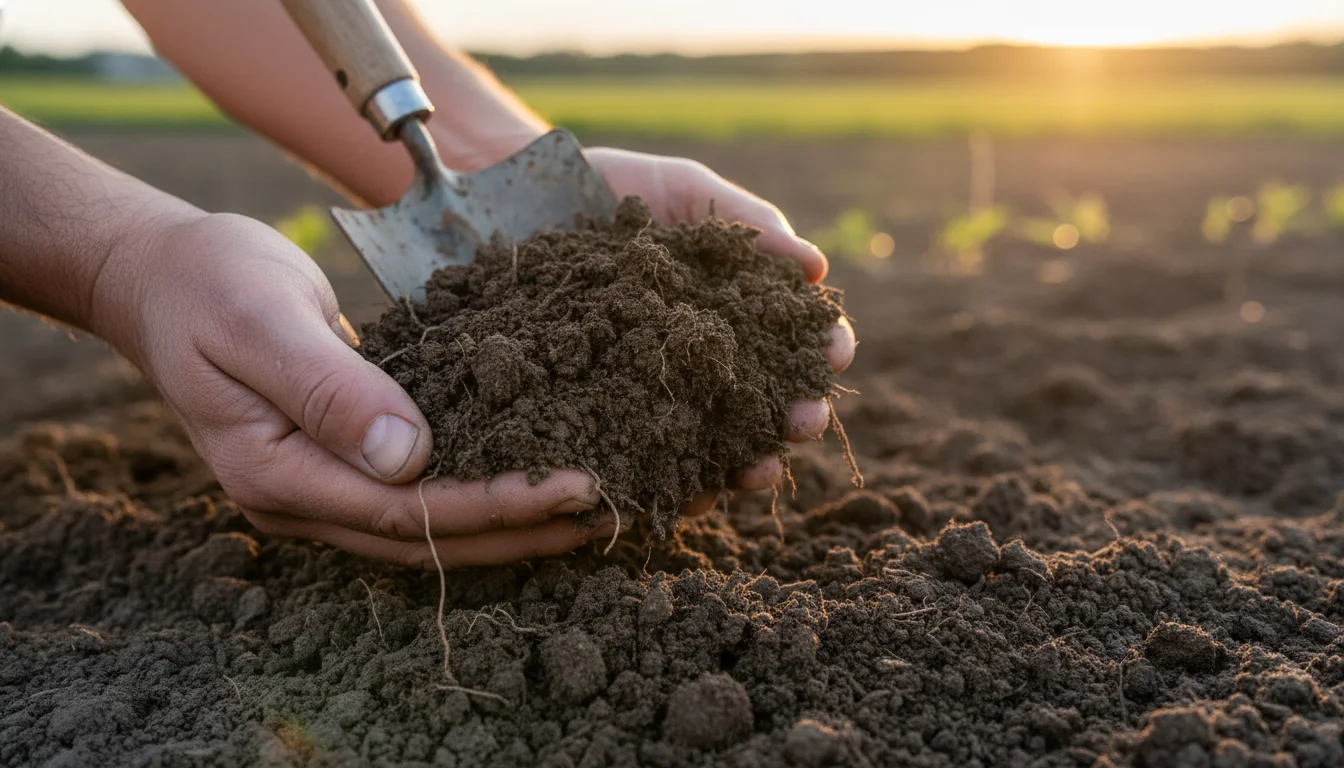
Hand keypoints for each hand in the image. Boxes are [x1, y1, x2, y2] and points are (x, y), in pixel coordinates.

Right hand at [96, 213, 610, 567]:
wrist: (160, 277)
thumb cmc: (208, 285)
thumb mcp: (262, 322)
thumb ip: (331, 389)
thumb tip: (410, 457)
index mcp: (276, 474)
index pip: (406, 512)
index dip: (495, 505)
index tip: (575, 488)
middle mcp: (299, 501)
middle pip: (425, 541)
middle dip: (519, 532)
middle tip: (607, 514)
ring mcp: (316, 489)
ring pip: (425, 531)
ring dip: (506, 526)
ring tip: (586, 515)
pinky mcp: (337, 464)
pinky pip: (417, 496)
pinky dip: (476, 493)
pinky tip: (529, 479)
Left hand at [586, 147, 857, 515]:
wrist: (517, 194)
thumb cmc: (608, 186)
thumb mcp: (681, 192)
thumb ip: (747, 224)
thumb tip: (817, 268)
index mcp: (730, 304)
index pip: (790, 335)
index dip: (820, 345)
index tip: (834, 349)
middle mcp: (700, 355)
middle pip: (763, 397)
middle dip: (794, 413)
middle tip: (806, 420)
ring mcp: (654, 390)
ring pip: (714, 441)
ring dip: (746, 461)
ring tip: (758, 470)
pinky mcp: (604, 416)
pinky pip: (644, 462)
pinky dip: (673, 484)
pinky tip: (690, 494)